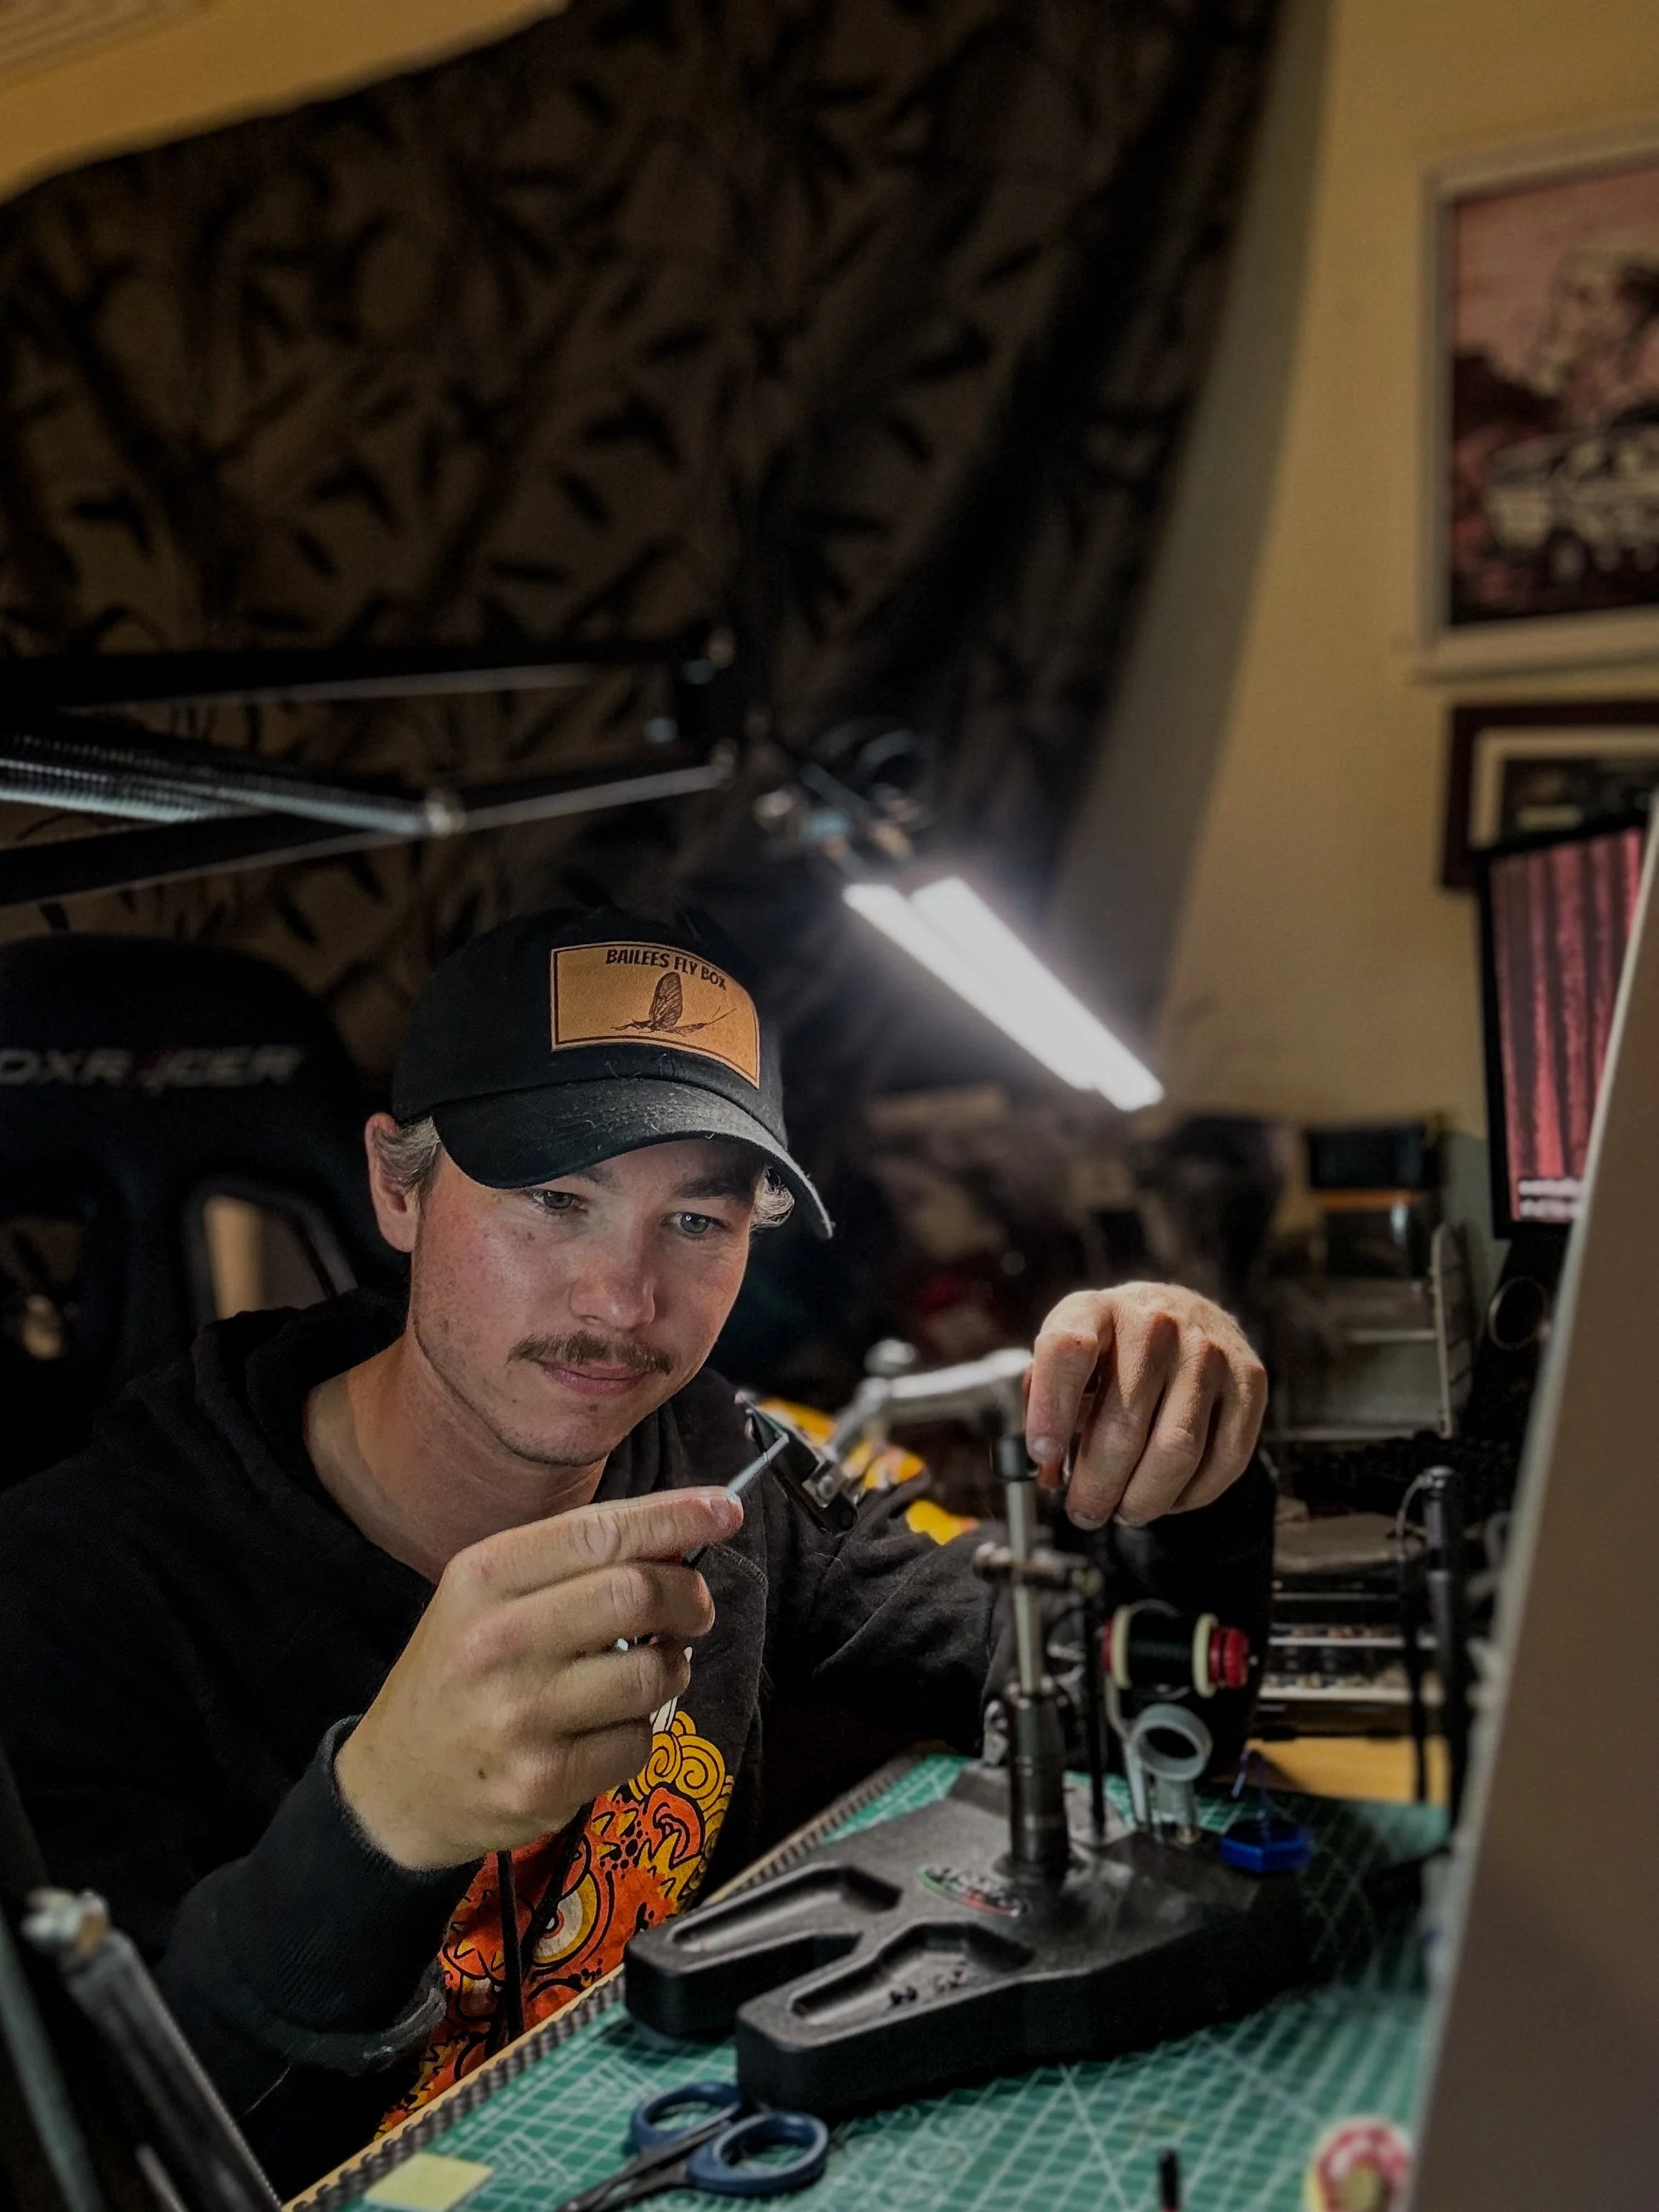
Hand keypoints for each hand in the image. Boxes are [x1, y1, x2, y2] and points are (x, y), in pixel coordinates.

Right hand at [335, 1488, 741, 1868]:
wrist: (395, 1785)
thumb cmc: (458, 1674)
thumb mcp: (488, 1597)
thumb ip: (574, 1563)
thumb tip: (679, 1540)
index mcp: (483, 1578)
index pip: (600, 1532)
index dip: (675, 1518)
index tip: (724, 1509)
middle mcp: (497, 1641)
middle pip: (636, 1594)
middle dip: (689, 1597)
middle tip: (695, 1608)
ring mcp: (519, 1717)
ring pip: (651, 1674)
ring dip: (672, 1668)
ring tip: (648, 1669)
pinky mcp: (542, 1783)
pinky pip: (638, 1742)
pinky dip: (642, 1731)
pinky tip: (608, 1727)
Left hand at [1024, 1283, 1266, 1530]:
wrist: (1185, 1313)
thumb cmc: (1112, 1348)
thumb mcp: (1068, 1356)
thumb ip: (1045, 1407)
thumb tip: (1051, 1475)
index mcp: (1096, 1310)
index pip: (1067, 1351)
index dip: (1049, 1410)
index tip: (1043, 1456)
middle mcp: (1156, 1323)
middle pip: (1124, 1424)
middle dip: (1098, 1486)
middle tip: (1085, 1513)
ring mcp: (1208, 1351)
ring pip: (1177, 1451)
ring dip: (1144, 1499)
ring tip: (1125, 1510)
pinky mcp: (1249, 1380)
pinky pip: (1225, 1458)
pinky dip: (1192, 1495)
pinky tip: (1169, 1498)